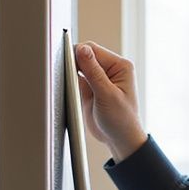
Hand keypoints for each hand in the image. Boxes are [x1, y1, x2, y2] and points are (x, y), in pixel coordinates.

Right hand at [74, 42, 147, 161]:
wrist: (120, 141)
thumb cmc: (122, 121)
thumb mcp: (107, 94)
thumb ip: (93, 71)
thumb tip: (82, 49)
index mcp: (120, 66)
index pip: (93, 50)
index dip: (78, 53)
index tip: (67, 62)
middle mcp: (110, 70)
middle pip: (85, 56)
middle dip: (73, 64)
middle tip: (68, 77)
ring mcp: (99, 79)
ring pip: (78, 67)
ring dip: (71, 73)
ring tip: (73, 88)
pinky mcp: (90, 89)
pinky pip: (76, 79)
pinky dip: (71, 83)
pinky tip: (71, 91)